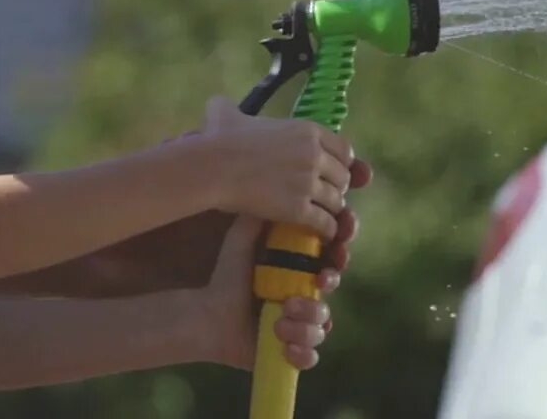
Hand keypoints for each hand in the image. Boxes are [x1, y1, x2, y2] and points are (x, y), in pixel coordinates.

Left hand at [196, 216, 339, 370]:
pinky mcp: (291, 351)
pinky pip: (310, 357)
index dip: (339, 255)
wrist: (207, 315)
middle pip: (332, 293)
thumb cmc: (226, 277)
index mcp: (301, 271)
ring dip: (306, 325)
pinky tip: (286, 347)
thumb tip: (276, 190)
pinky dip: (302, 354)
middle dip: (327, 289)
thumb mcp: (240, 243)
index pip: (332, 261)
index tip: (336, 250)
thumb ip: (256, 219)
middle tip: (316, 285)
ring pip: (322, 327)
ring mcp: (301, 326)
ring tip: (279, 322)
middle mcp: (306, 297)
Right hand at [200, 96, 352, 239]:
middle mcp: (314, 155)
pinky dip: (326, 229)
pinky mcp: (298, 209)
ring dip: (330, 209)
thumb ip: (231, 107)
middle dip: (335, 187)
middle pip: (343, 177)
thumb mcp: (227, 113)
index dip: (340, 162)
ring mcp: (308, 183)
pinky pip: (325, 223)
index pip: (344, 149)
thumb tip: (219, 105)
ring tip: (320, 214)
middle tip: (323, 195)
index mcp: (307, 130)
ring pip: (336, 201)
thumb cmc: (218, 138)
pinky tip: (320, 232)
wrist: (212, 166)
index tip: (330, 170)